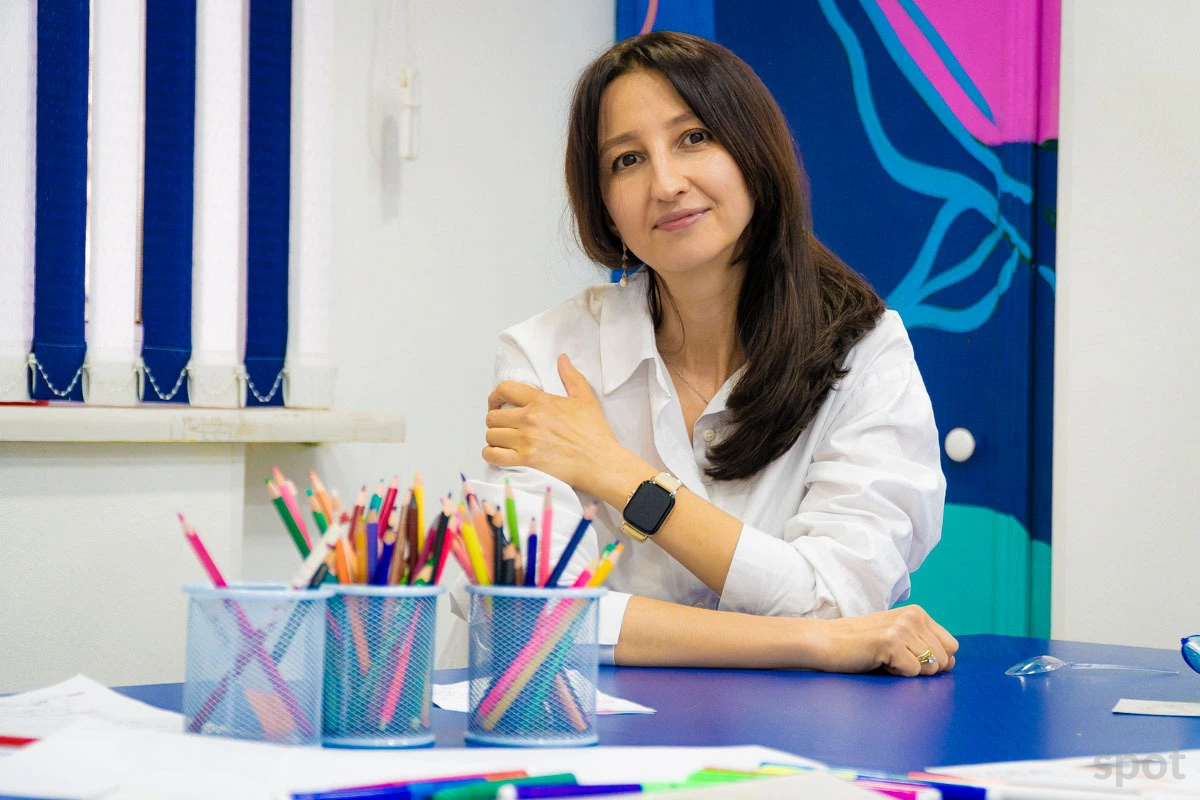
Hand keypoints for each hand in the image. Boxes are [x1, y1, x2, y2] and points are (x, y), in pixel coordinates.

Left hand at [483, 354, 626, 493]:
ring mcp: (525, 440)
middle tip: (504, 427)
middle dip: (495, 422)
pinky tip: (499, 455)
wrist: (600, 462)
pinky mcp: (526, 460)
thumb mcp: (586, 399)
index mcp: (541, 401)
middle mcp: (529, 419)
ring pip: (491, 436)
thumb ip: (571, 377)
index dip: (495, 396)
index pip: (504, 389)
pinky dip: (491, 455)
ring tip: (504, 442)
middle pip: (493, 416)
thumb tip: (562, 359)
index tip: (497, 404)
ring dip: (494, 439)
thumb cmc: (594, 433)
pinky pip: (493, 455)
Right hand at [818, 605, 957, 676]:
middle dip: (923, 668)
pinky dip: (897, 674)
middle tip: (894, 659)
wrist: (826, 641)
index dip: (935, 659)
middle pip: (944, 659)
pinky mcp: (891, 642)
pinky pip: (913, 672)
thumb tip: (952, 662)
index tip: (909, 657)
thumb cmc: (860, 644)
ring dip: (908, 671)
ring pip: (930, 667)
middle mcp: (913, 617)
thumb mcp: (897, 637)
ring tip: (885, 659)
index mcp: (917, 613)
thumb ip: (924, 645)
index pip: (951, 645)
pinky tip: (879, 662)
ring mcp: (902, 628)